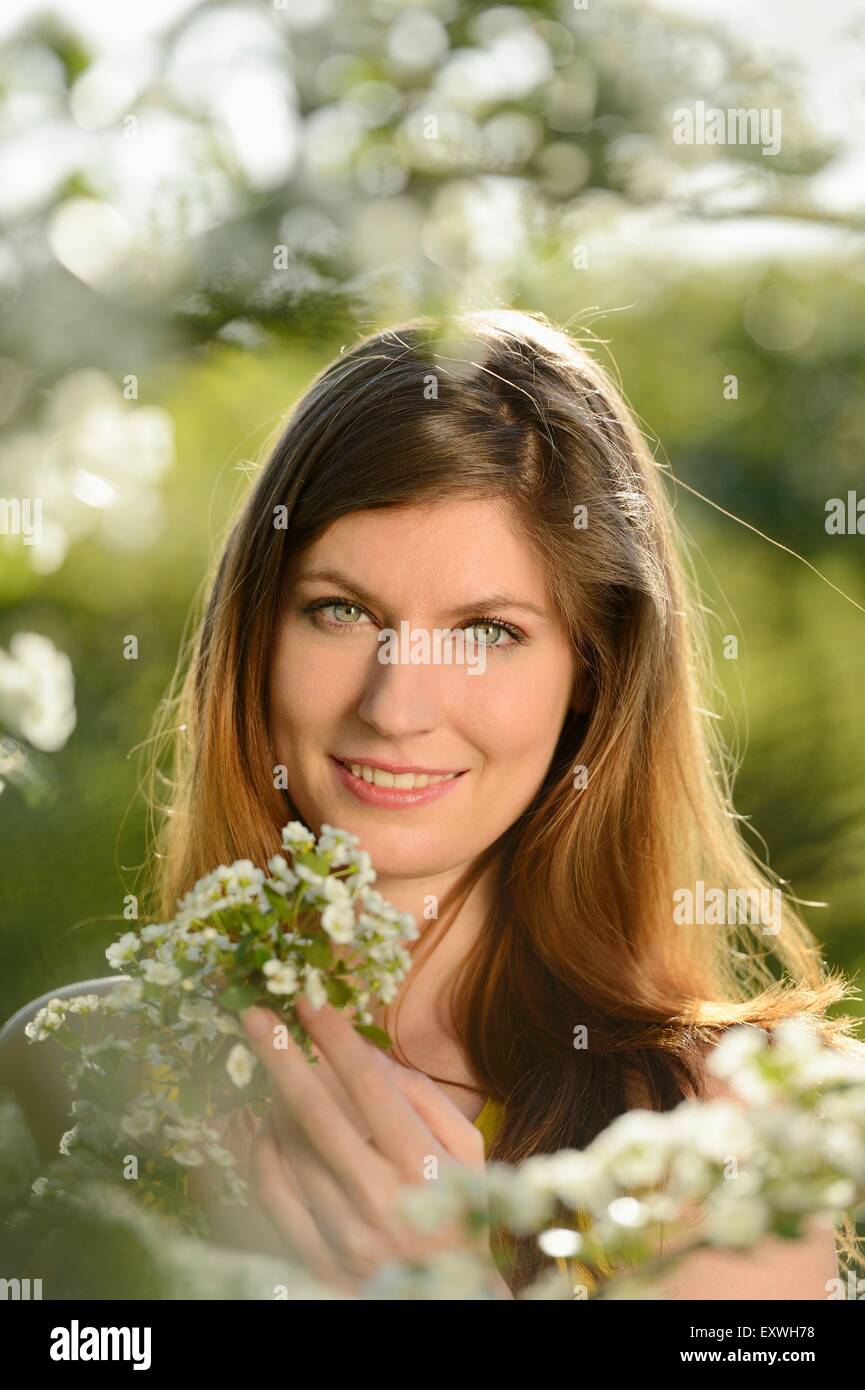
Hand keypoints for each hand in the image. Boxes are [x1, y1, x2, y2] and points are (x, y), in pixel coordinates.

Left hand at [239, 995, 507, 1295]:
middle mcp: (381, 1201)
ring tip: (274, 1074)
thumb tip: (367, 1054)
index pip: (371, 1087)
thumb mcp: (467, 1150)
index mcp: (424, 1166)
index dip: (337, 1038)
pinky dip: (262, 1151)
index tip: (309, 1001)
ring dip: (274, 1100)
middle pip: (316, 1114)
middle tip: (255, 1015)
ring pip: (289, 1149)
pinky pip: (271, 1192)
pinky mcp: (317, 1261)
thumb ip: (423, 1097)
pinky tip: (266, 1126)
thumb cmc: (461, 1209)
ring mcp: (344, 1236)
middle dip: (280, 1056)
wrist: (450, 1301)